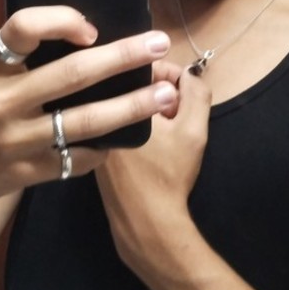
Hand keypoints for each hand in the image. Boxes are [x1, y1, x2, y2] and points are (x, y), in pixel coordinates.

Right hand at [0, 7, 179, 211]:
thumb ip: (16, 61)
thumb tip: (78, 41)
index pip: (23, 29)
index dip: (61, 20)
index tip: (91, 27)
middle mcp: (2, 103)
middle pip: (72, 75)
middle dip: (123, 58)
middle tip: (159, 44)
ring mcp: (15, 142)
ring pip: (85, 123)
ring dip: (131, 107)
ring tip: (164, 94)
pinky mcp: (24, 174)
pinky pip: (74, 159)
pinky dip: (101, 148)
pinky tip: (123, 139)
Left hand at [96, 67, 212, 279]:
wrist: (146, 222)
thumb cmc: (169, 175)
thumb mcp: (194, 131)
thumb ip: (196, 94)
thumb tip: (188, 74)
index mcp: (117, 102)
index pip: (142, 67)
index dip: (170, 74)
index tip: (186, 94)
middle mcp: (97, 114)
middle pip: (131, 86)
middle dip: (160, 94)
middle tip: (177, 116)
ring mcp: (92, 134)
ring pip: (124, 106)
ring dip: (149, 112)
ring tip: (168, 133)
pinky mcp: (93, 151)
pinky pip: (117, 125)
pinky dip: (137, 128)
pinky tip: (153, 147)